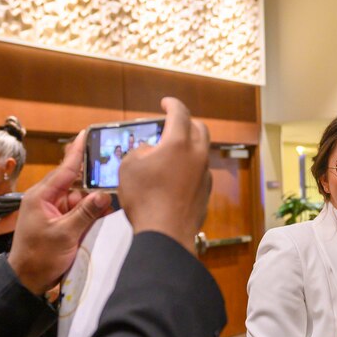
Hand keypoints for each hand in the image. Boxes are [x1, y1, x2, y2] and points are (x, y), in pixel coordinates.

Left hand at [7, 131, 112, 294]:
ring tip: (111, 203)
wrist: (27, 280)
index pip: (65, 169)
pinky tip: (104, 214)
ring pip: (81, 200)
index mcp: (42, 196)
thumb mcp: (64, 235)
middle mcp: (48, 200)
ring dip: (94, 204)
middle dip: (94, 184)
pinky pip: (80, 213)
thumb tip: (104, 195)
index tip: (86, 133)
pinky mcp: (61, 224)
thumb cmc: (38, 257)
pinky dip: (91, 214)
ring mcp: (55, 212)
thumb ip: (85, 213)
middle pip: (77, 184)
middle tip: (113, 178)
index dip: (77, 152)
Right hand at [118, 97, 210, 254]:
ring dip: (188, 147)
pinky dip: (189, 167)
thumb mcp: (129, 166)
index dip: (171, 104)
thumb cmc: (145, 199)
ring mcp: (205, 174)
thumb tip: (149, 151)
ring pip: (201, 151)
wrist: (166, 234)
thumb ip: (140, 150)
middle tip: (171, 125)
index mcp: (179, 142)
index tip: (166, 103)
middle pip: (199, 128)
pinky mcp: (206, 192)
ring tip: (170, 153)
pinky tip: (175, 177)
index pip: (179, 112)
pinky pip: (200, 172)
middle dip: (186, 122)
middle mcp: (197, 155)